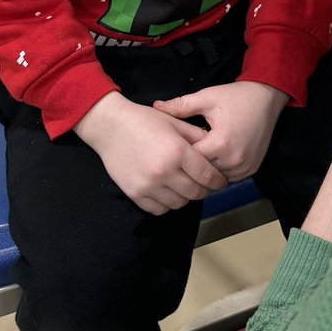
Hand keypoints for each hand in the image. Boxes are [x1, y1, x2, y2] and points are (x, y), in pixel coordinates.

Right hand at [74, 92, 226, 214]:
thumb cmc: (144, 120)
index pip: (207, 175)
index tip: (220, 181)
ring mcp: (148, 186)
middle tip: (204, 184)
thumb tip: (215, 148)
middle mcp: (164, 172)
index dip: (217, 180)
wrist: (111, 126)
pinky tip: (168, 191)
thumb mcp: (174, 122)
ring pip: (179, 204)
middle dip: (204, 190)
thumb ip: (197, 136)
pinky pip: (159, 210)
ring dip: (186, 197)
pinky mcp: (135, 194)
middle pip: (195, 192)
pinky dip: (167, 204)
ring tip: (185, 186)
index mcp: (177, 152)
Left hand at [155, 81, 288, 181]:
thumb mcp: (207, 97)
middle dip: (193, 163)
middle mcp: (234, 159)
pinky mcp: (253, 169)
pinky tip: (215, 158)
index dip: (180, 153)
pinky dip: (221, 170)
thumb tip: (156, 106)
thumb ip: (181, 105)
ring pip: (216, 177)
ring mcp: (245, 166)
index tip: (172, 147)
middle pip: (203, 171)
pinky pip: (230, 176)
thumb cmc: (236, 96)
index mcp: (220, 143)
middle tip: (183, 154)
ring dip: (208, 169)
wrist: (267, 97)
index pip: (191, 159)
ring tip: (199, 156)